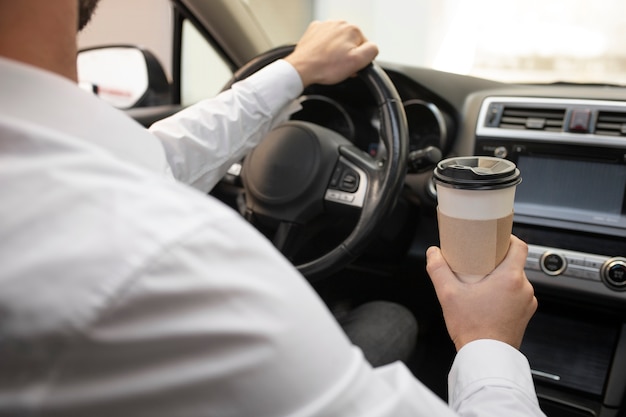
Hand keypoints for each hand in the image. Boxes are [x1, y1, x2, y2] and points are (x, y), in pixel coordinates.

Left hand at [285, 20, 378, 87]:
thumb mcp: (357, 62)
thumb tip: (373, 48)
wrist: (302, 68)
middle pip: (351, 43)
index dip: (359, 60)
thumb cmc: (326, 67)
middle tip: (339, 67)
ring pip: (338, 41)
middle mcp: (339, 24)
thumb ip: (372, 51)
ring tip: (329, 63)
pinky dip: (324, 48)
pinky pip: (325, 40)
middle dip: (347, 55)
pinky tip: (321, 57)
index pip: (364, 46)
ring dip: (336, 52)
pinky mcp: (313, 31)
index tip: (350, 67)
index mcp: (352, 29)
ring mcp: (325, 26)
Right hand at [426, 235, 537, 350]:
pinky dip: (505, 294)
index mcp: (510, 277)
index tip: (496, 238)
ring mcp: (526, 304)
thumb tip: (433, 253)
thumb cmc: (472, 328)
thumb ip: (438, 269)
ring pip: (516, 281)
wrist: (485, 357)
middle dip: (498, 261)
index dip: (509, 238)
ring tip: (482, 282)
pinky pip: (517, 297)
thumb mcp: (448, 294)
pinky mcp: (525, 316)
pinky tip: (488, 299)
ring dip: (502, 279)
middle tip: (480, 261)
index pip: (520, 246)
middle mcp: (524, 289)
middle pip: (515, 263)